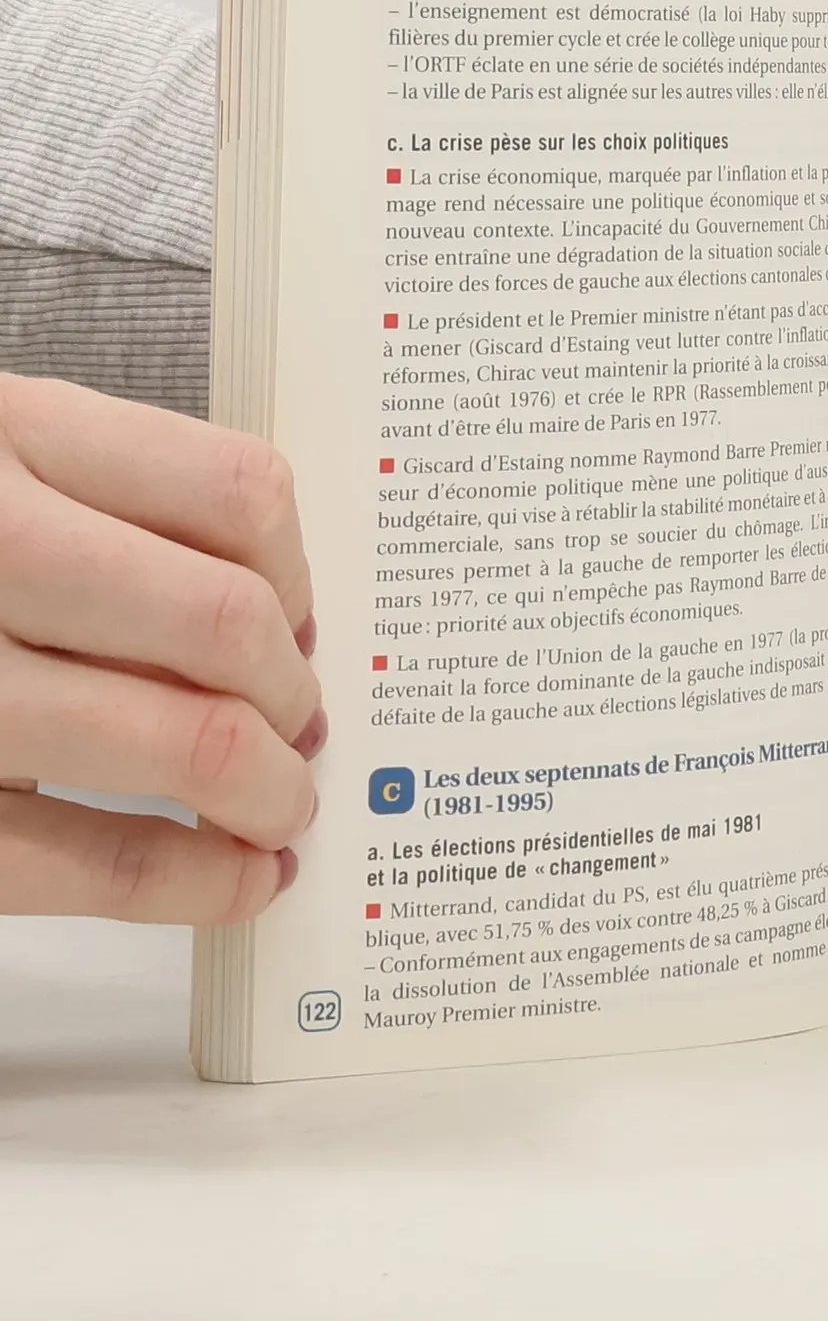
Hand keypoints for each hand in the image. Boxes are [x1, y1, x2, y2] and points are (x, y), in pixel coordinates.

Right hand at [0, 375, 324, 922]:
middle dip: (292, 696)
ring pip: (182, 742)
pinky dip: (194, 883)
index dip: (301, 575)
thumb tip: (277, 619)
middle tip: (301, 727)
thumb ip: (107, 504)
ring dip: (267, 791)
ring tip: (275, 805)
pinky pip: (87, 863)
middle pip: (225, 624)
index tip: (305, 623)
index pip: (235, 493)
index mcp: (5, 437)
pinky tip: (233, 881)